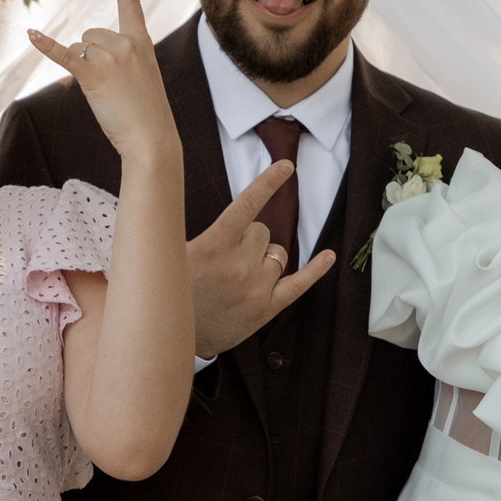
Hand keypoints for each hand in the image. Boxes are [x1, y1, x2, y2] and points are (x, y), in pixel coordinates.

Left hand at [29, 0, 178, 172]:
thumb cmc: (146, 113)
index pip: (130, 2)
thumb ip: (121, 57)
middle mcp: (126, 42)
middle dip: (91, 56)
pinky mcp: (93, 74)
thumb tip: (85, 50)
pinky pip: (64, 55)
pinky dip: (46, 45)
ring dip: (83, 68)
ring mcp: (110, 57)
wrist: (152, 139)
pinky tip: (31, 34)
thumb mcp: (142, 76)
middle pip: (90, 35)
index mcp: (142, 41)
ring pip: (78, 48)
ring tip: (105, 92)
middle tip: (111, 85)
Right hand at [189, 161, 336, 354]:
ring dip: (263, 258)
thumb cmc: (173, 290)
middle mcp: (239, 263)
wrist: (175, 335)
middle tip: (227, 259)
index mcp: (214, 245)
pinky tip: (328, 256)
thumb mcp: (173, 252)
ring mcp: (256, 287)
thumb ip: (185, 226)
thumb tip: (182, 197)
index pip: (247, 205)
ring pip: (277, 253)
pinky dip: (316, 269)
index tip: (286, 166)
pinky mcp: (267, 308)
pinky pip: (299, 284)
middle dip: (249, 239)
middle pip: (262, 231)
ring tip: (239, 277)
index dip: (268, 182)